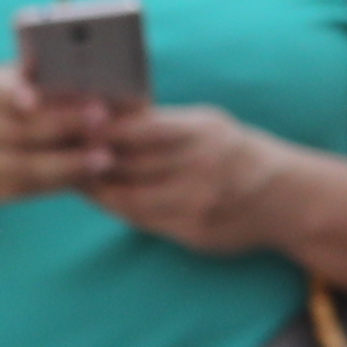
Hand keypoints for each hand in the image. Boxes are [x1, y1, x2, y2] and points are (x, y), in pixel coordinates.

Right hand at [0, 63, 105, 213]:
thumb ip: (31, 73)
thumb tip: (84, 60)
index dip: (19, 94)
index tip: (43, 98)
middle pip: (18, 130)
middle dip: (66, 126)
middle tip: (105, 123)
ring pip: (23, 166)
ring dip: (68, 164)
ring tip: (105, 158)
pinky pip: (21, 190)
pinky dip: (56, 184)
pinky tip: (84, 177)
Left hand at [79, 107, 297, 253]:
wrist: (287, 199)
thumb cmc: (236, 154)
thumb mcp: (209, 126)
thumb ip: (163, 125)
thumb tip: (106, 116)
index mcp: (203, 132)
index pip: (139, 128)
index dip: (103, 126)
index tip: (77, 121)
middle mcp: (201, 166)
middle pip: (127, 162)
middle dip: (91, 156)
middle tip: (59, 147)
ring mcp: (196, 202)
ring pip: (127, 194)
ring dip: (97, 185)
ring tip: (76, 174)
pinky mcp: (192, 230)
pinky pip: (140, 218)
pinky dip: (117, 206)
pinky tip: (105, 196)